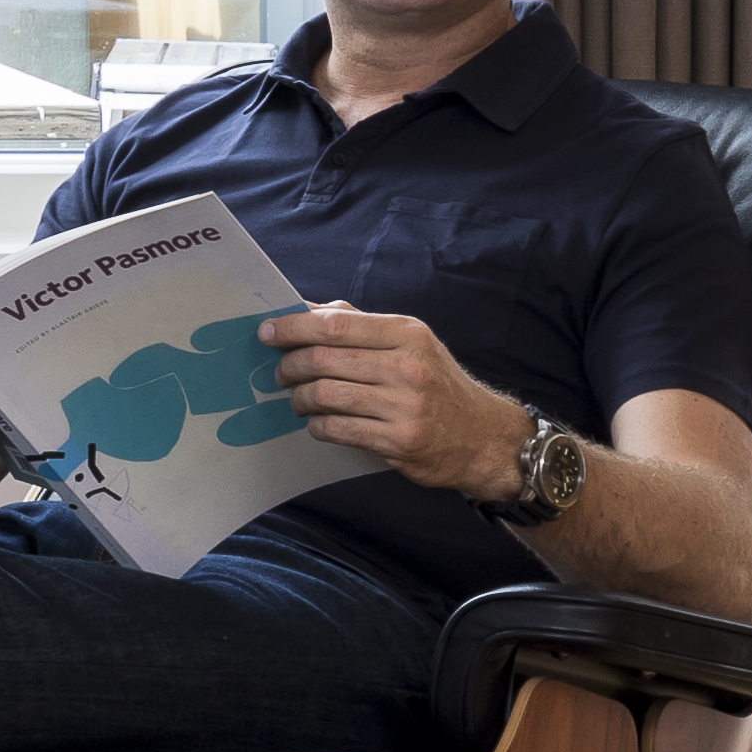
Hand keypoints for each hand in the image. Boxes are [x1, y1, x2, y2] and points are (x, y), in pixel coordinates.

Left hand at [264, 306, 533, 501]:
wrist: (483, 437)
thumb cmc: (436, 384)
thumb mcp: (409, 343)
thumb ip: (359, 324)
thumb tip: (303, 308)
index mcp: (406, 334)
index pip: (336, 324)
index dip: (294, 327)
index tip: (267, 332)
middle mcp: (406, 367)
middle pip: (324, 360)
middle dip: (290, 366)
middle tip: (280, 373)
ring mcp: (404, 406)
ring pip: (326, 395)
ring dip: (300, 398)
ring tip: (297, 399)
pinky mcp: (399, 442)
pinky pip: (338, 429)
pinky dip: (317, 425)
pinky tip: (317, 423)